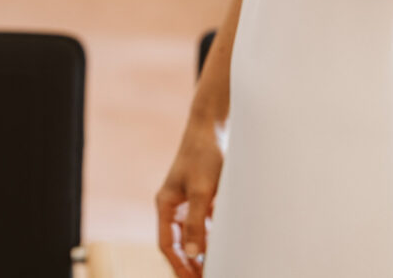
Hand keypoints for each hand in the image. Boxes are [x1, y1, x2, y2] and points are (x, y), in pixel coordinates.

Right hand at [156, 109, 225, 277]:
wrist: (212, 128)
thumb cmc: (204, 156)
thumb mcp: (201, 191)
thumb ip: (196, 224)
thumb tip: (191, 254)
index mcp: (166, 205)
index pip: (167, 245)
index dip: (178, 266)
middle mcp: (174, 205)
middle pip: (178, 243)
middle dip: (189, 264)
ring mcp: (188, 201)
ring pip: (193, 234)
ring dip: (202, 252)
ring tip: (215, 268)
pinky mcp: (203, 195)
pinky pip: (206, 223)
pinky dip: (213, 236)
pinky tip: (226, 246)